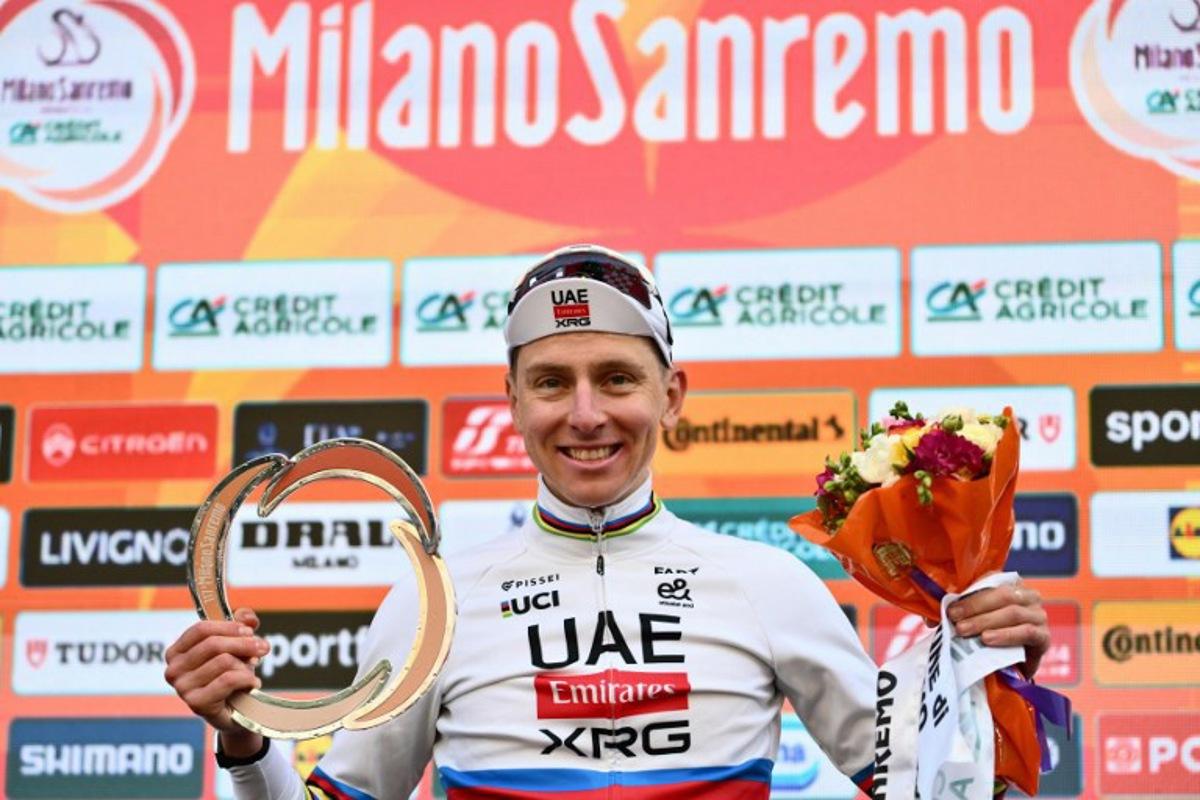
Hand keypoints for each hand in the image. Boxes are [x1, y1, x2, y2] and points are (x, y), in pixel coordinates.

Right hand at [164, 607, 267, 752]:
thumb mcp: (237, 647)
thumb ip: (242, 625)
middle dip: (244, 644)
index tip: (250, 631)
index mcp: (177, 652)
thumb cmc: (231, 675)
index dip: (229, 627)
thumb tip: (248, 617)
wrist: (236, 712)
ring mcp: (182, 688)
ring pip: (224, 661)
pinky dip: (247, 679)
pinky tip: (253, 684)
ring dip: (245, 666)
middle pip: (214, 644)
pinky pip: (229, 679)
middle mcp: (174, 670)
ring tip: (250, 672)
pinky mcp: (196, 703)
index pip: (202, 629)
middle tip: (262, 648)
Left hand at [946, 579, 1048, 678]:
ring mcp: (1039, 615)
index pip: (992, 580)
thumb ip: (956, 614)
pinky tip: (988, 639)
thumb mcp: (973, 621)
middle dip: (975, 607)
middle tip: (954, 619)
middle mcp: (1028, 596)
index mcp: (1011, 585)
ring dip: (985, 621)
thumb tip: (929, 617)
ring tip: (965, 631)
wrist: (1013, 667)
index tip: (950, 605)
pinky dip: (1005, 635)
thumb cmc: (990, 637)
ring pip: (1012, 613)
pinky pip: (1026, 632)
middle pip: (1002, 595)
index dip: (970, 591)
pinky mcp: (1044, 637)